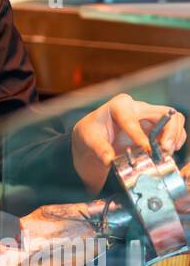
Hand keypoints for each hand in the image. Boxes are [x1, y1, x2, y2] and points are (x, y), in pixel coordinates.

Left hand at [71, 94, 186, 192]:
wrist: (95, 136)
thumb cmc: (92, 132)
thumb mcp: (89, 138)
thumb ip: (99, 149)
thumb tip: (109, 159)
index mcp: (119, 106)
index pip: (132, 118)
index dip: (139, 134)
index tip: (144, 149)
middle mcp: (138, 107)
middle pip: (164, 112)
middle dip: (169, 131)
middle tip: (164, 149)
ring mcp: (149, 117)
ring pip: (174, 119)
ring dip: (174, 137)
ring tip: (166, 152)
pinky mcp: (155, 127)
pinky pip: (174, 129)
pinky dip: (176, 140)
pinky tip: (168, 151)